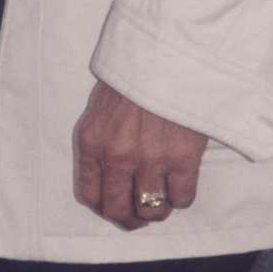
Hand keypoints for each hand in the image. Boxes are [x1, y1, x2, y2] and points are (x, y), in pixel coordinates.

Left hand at [74, 79, 206, 229]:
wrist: (164, 53)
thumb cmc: (131, 76)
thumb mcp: (100, 107)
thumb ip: (100, 142)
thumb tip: (108, 176)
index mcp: (91, 141)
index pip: (89, 195)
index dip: (103, 206)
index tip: (114, 204)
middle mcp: (117, 156)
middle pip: (118, 211)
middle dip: (129, 219)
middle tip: (139, 215)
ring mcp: (151, 159)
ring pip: (151, 211)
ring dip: (156, 210)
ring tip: (161, 198)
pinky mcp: (183, 158)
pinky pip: (182, 199)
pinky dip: (181, 198)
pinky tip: (179, 183)